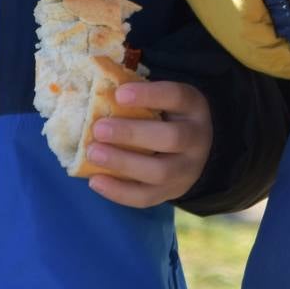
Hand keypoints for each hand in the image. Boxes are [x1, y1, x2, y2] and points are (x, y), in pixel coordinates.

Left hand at [83, 78, 212, 207]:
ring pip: (160, 172)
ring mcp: (188, 170)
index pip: (177, 96)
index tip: (118, 94)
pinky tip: (95, 180)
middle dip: (132, 134)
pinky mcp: (172, 192)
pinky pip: (147, 197)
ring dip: (123, 163)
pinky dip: (119, 191)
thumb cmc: (167, 116)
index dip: (149, 95)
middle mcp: (197, 139)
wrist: (193, 150)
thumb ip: (138, 96)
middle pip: (171, 138)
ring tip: (92, 153)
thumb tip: (99, 91)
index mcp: (194, 107)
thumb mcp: (163, 99)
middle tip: (98, 128)